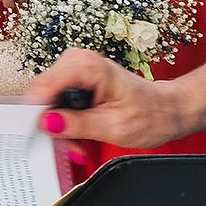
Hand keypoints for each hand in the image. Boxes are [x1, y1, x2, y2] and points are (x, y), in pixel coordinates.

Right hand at [26, 47, 193, 152]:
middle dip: (53, 122)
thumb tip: (47, 123)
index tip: (40, 134)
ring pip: (48, 99)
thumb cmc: (151, 114)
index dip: (38, 112)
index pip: (44, 86)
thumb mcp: (114, 127)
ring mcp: (75, 68)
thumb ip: (77, 125)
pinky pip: (57, 99)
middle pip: (43, 94)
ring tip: (80, 140)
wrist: (167, 109)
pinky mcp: (75, 78)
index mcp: (87, 67)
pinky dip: (66, 118)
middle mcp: (78, 61)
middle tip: (71, 144)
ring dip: (60, 123)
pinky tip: (81, 129)